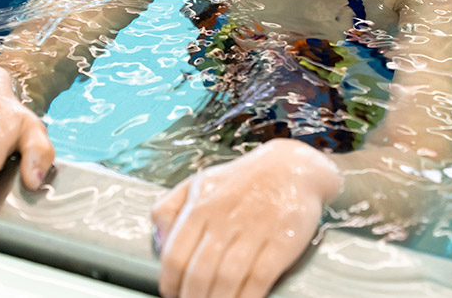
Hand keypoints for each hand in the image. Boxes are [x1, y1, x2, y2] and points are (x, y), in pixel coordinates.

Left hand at [151, 138, 340, 297]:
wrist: (292, 165)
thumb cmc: (241, 179)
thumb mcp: (199, 182)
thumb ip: (170, 207)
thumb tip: (159, 242)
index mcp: (201, 205)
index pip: (175, 255)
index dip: (170, 283)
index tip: (172, 294)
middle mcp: (225, 217)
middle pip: (199, 273)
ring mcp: (255, 229)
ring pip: (227, 279)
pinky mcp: (282, 240)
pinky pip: (259, 279)